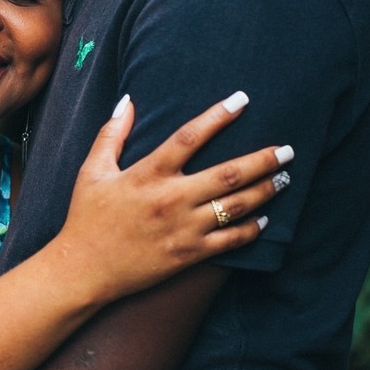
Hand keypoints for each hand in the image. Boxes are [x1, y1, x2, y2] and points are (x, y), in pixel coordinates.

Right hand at [56, 91, 291, 303]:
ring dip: (265, 190)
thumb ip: (112, 134)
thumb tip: (128, 101)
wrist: (83, 270)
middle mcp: (170, 199)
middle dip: (263, 160)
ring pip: (236, 206)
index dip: (217, 116)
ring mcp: (183, 228)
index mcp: (147, 174)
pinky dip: (252, 229)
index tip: (242, 100)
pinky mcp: (188, 254)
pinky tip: (266, 219)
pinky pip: (230, 240)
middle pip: (228, 173)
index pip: (189, 137)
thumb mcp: (92, 171)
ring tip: (284, 178)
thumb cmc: (86, 218)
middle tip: (287, 150)